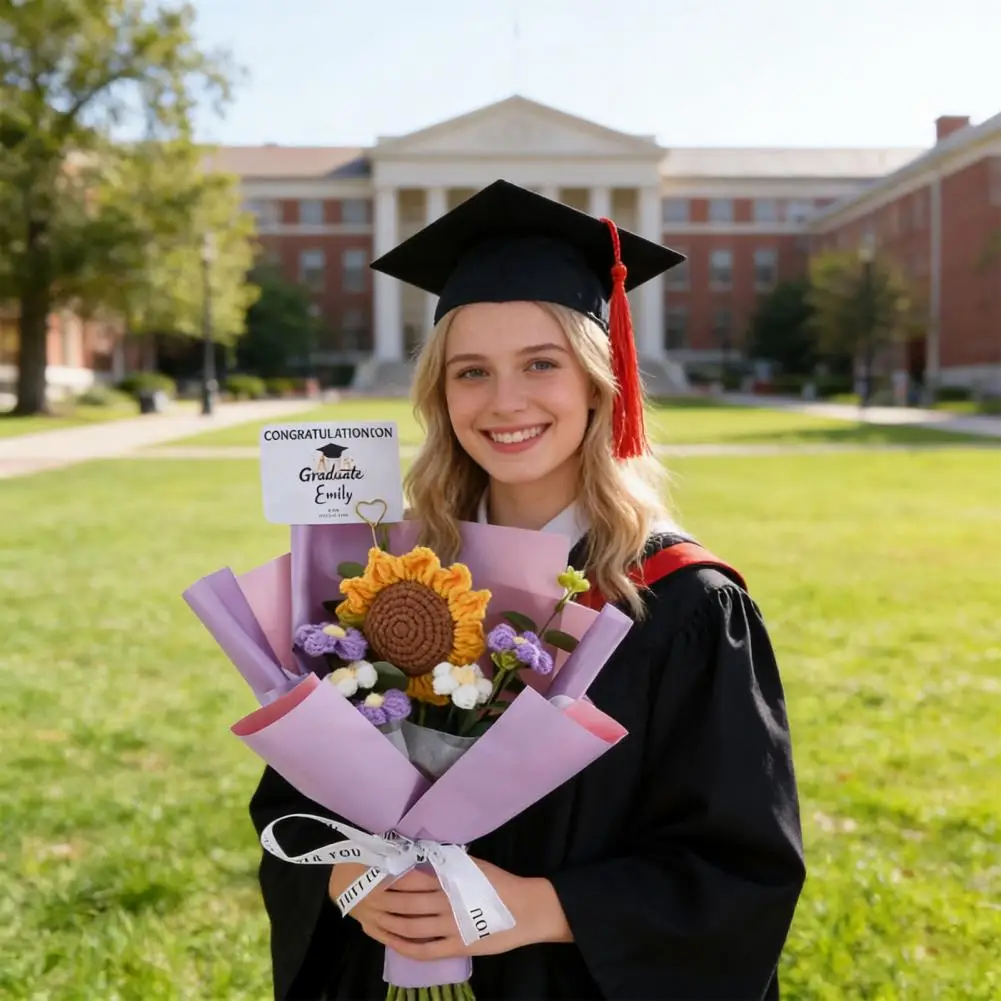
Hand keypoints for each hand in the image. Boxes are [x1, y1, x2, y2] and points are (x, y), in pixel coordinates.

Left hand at [337, 857, 572, 961]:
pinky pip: (424, 951)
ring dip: (388, 923)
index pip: (411, 879)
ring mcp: (450, 928)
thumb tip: (423, 855)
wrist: (526, 910)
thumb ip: (448, 863)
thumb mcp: (473, 865)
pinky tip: (392, 941)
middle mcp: (445, 903)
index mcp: (449, 880)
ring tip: (372, 918)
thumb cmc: (500, 884)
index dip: (390, 880)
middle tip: (364, 898)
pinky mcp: (456, 947)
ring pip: (410, 927)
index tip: (372, 876)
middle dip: (382, 902)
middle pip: (405, 903)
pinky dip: (404, 947)